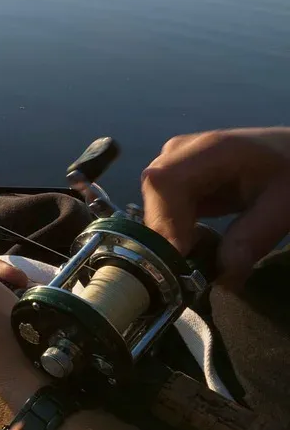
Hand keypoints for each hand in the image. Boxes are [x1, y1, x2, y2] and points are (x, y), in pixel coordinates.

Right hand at [141, 128, 289, 287]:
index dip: (164, 220)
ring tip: (194, 264)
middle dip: (166, 236)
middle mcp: (181, 151)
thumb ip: (253, 238)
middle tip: (188, 273)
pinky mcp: (176, 180)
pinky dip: (175, 232)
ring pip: (153, 206)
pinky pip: (163, 209)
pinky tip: (196, 248)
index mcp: (211, 149)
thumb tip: (221, 279)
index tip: (178, 259)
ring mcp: (174, 164)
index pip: (166, 182)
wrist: (289, 153)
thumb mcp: (284, 205)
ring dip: (169, 237)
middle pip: (154, 196)